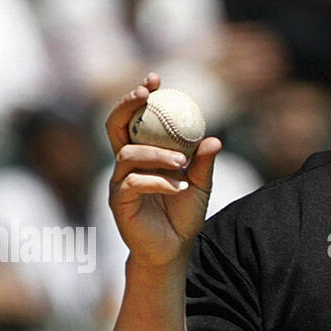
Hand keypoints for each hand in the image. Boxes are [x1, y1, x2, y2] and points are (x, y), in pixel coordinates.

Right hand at [105, 72, 221, 267]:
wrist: (173, 250)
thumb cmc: (183, 216)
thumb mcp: (200, 186)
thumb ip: (204, 164)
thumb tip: (214, 139)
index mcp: (143, 154)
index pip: (135, 118)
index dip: (139, 96)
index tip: (155, 79)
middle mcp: (126, 164)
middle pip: (115, 125)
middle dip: (127, 104)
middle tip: (146, 93)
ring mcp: (119, 182)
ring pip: (128, 155)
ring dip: (156, 153)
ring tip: (182, 162)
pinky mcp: (118, 202)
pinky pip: (133, 183)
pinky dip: (158, 181)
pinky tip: (179, 187)